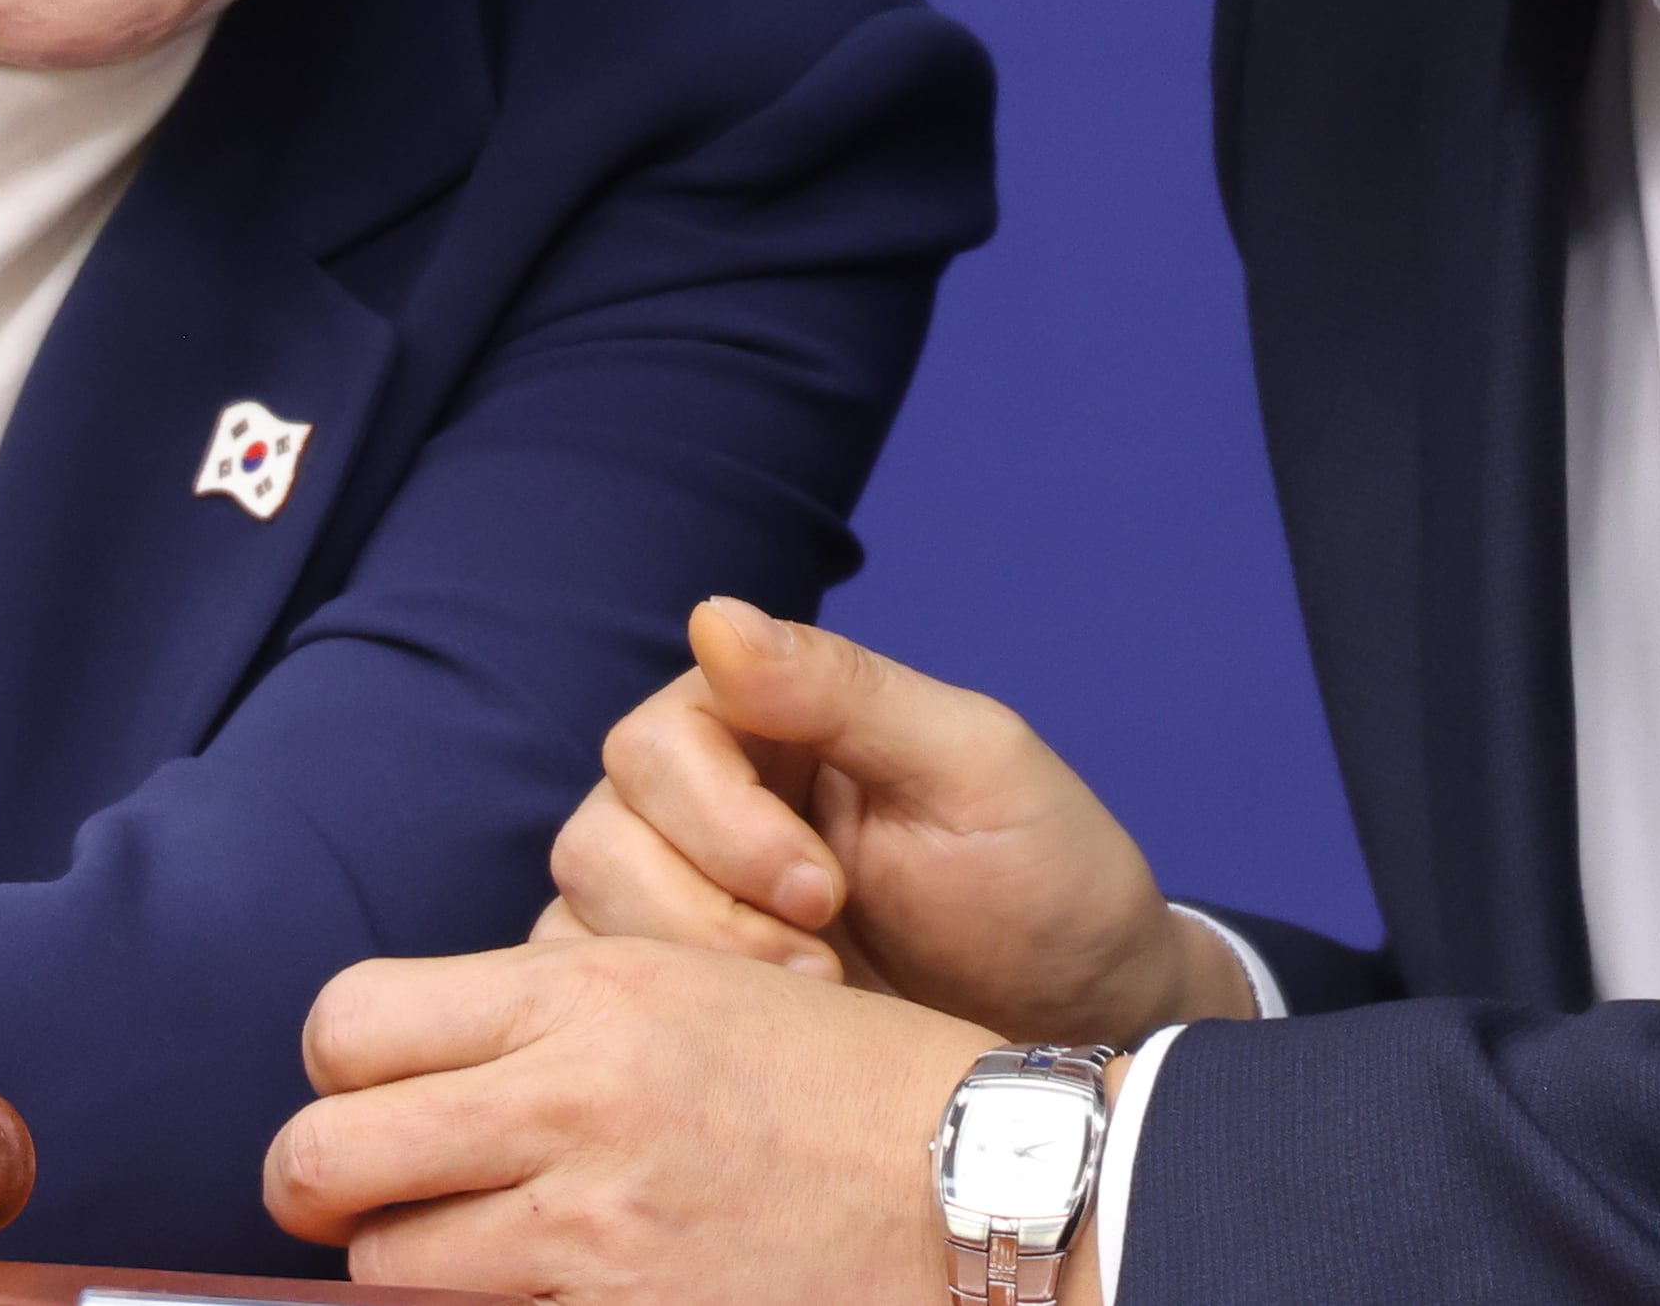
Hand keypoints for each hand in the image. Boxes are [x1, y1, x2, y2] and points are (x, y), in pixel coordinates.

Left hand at [274, 935, 1078, 1305]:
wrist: (986, 1185)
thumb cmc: (849, 1083)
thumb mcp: (697, 990)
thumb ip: (553, 1020)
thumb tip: (418, 1074)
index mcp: (585, 992)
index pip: (349, 1023)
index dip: (338, 1074)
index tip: (370, 1103)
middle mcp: (569, 1101)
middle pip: (321, 1154)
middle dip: (321, 1187)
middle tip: (366, 1203)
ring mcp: (591, 1232)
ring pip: (383, 1266)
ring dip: (408, 1272)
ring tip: (478, 1260)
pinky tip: (551, 1299)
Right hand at [539, 602, 1242, 1050]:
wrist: (1076, 1024)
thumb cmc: (1042, 882)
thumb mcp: (973, 768)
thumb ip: (843, 691)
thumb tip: (712, 615)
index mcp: (764, 719)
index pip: (657, 743)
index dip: (723, 825)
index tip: (826, 892)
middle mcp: (700, 797)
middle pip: (600, 832)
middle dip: (707, 913)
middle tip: (823, 966)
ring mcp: (677, 896)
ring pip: (583, 914)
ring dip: (690, 972)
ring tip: (810, 1005)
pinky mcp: (677, 988)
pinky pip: (591, 991)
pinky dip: (649, 1022)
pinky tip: (746, 1044)